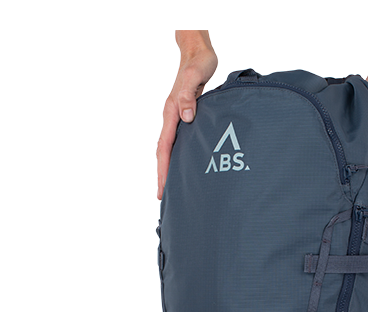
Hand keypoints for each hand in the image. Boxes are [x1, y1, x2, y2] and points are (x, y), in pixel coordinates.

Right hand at [157, 35, 217, 199]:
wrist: (198, 52)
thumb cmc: (198, 64)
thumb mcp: (195, 77)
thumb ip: (188, 96)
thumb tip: (185, 117)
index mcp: (172, 112)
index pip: (164, 147)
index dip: (163, 169)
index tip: (162, 187)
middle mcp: (172, 118)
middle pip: (164, 152)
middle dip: (163, 175)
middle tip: (163, 196)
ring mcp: (178, 118)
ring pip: (170, 148)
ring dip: (169, 167)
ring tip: (171, 187)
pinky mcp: (186, 117)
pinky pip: (179, 142)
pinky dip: (178, 156)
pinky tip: (185, 166)